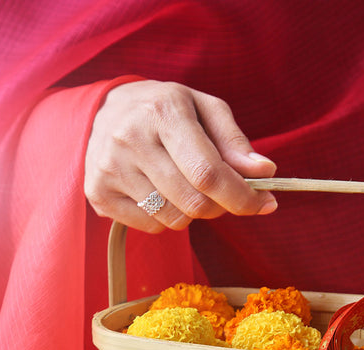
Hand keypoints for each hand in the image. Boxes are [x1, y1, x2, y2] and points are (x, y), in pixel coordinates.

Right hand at [84, 80, 277, 231]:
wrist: (104, 110)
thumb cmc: (164, 111)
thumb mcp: (204, 109)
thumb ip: (235, 142)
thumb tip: (265, 172)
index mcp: (162, 112)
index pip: (208, 172)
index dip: (242, 196)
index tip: (265, 203)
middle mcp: (130, 139)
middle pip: (194, 203)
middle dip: (221, 206)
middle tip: (223, 195)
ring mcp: (109, 169)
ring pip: (174, 219)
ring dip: (192, 212)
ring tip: (184, 186)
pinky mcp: (98, 194)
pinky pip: (152, 227)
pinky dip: (166, 218)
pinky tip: (159, 192)